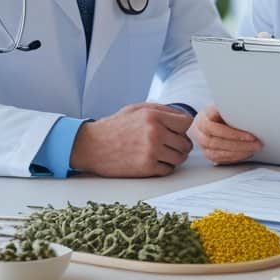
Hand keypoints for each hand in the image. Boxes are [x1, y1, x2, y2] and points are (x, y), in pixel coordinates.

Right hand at [69, 102, 193, 176]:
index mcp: (153, 116)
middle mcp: (155, 132)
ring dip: (173, 157)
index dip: (183, 128)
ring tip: (161, 153)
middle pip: (185, 143)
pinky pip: (168, 169)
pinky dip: (164, 167)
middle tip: (169, 144)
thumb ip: (161, 109)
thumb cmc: (114, 126)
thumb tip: (182, 116)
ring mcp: (152, 151)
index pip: (187, 123)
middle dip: (179, 144)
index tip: (176, 131)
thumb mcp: (136, 109)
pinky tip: (153, 161)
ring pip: (180, 158)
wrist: (92, 146)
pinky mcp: (146, 167)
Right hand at [191, 106, 261, 164]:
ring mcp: (202, 146)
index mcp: (202, 119)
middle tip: (256, 143)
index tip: (250, 135)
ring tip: (254, 148)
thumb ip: (230, 110)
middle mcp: (199, 133)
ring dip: (238, 152)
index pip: (215, 127)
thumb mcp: (221, 107)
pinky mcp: (207, 155)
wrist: (202, 123)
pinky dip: (235, 157)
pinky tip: (246, 153)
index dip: (233, 133)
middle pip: (217, 142)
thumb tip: (249, 112)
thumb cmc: (215, 113)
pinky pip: (221, 159)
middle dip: (239, 144)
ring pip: (218, 153)